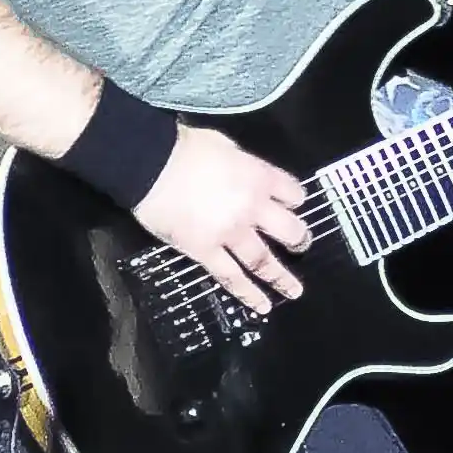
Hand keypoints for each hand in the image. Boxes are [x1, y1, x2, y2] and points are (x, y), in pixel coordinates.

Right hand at [131, 121, 314, 315]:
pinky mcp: (206, 252)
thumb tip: (245, 174)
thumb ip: (243, 165)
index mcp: (259, 178)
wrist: (151, 163)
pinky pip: (231, 277)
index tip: (294, 205)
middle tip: (302, 247)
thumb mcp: (227, 146)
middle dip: (299, 240)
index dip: (295, 200)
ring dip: (281, 278)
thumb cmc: (186, 148)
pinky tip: (261, 306)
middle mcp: (252, 208)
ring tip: (293, 291)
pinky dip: (248, 294)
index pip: (292, 193)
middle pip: (288, 230)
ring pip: (263, 261)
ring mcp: (230, 234)